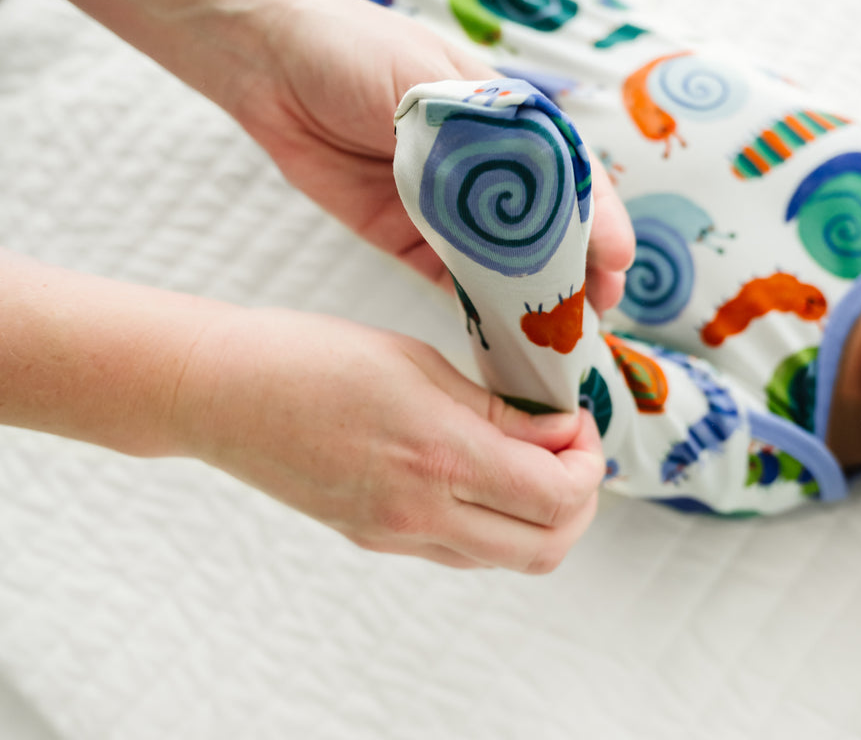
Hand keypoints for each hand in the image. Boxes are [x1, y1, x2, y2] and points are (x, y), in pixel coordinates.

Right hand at [179, 306, 605, 570]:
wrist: (219, 393)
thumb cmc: (311, 357)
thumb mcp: (415, 362)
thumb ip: (494, 407)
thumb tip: (560, 431)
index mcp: (437, 457)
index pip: (555, 495)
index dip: (588, 462)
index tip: (578, 422)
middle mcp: (420, 513)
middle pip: (545, 547)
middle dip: (579, 500)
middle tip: (571, 448)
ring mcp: (394, 535)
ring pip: (506, 557)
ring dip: (540, 517)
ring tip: (532, 457)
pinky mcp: (374, 539)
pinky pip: (461, 550)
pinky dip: (496, 522)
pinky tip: (485, 472)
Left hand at [227, 0, 633, 313]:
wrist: (271, 64)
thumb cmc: (356, 51)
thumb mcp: (429, 78)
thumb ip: (483, 131)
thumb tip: (535, 185)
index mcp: (507, 121)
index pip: (569, 176)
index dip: (598, 219)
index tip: (616, 260)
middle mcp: (487, 169)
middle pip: (545, 227)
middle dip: (575, 270)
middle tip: (596, 313)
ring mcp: (447, 207)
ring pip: (503, 261)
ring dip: (531, 297)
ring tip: (558, 337)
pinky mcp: (406, 236)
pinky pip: (451, 279)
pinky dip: (478, 307)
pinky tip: (502, 333)